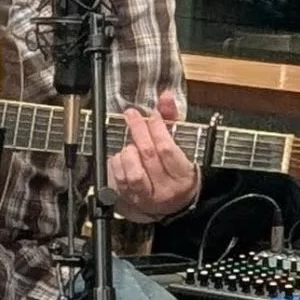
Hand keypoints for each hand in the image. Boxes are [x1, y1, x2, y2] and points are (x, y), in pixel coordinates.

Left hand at [108, 94, 199, 221]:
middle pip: (148, 155)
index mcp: (183, 175)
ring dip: (128, 151)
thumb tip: (165, 97)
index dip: (157, 128)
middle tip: (132, 116)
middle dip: (138, 130)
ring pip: (133, 172)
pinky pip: (119, 180)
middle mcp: (166, 189)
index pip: (167, 149)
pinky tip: (122, 156)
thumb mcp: (181, 144)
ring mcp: (147, 197)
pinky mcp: (131, 200)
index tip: (152, 116)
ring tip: (131, 144)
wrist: (174, 202)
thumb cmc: (178, 170)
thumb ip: (173, 119)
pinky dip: (117, 164)